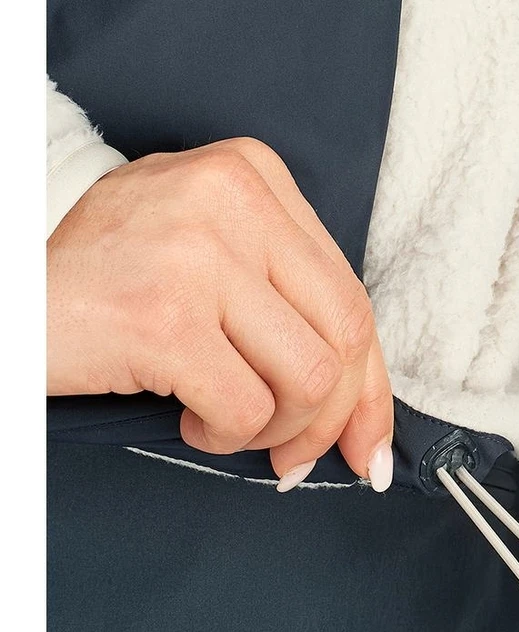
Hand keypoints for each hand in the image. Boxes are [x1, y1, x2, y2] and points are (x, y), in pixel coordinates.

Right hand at [47, 137, 393, 489]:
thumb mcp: (211, 253)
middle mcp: (234, 198)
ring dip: (280, 430)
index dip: (368, 382)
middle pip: (345, 333)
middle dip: (335, 417)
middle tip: (298, 457)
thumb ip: (289, 304)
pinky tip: (192, 423)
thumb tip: (365, 417)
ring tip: (232, 426)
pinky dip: (228, 437)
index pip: (351, 291)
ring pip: (309, 377)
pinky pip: (246, 410)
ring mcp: (198, 254)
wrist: (5, 286)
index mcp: (256, 174)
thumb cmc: (112, 277)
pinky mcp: (162, 317)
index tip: (367, 442)